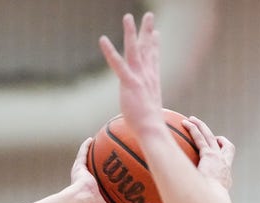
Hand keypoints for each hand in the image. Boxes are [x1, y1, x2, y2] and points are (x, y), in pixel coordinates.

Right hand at [70, 138, 135, 202]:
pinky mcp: (79, 169)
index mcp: (100, 200)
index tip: (125, 184)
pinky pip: (82, 154)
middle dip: (109, 171)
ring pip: (93, 163)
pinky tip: (93, 138)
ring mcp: (84, 177)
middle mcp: (92, 187)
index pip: (110, 194)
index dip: (116, 190)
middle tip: (120, 163)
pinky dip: (86, 147)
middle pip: (102, 177)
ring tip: (110, 146)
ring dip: (98, 156)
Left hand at [99, 13, 163, 134]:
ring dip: (131, 32)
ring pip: (134, 50)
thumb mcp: (149, 113)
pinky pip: (118, 64)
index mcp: (152, 83)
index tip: (157, 33)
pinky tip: (102, 39)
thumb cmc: (150, 127)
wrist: (152, 129)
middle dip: (147, 31)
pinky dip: (110, 51)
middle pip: (148, 49)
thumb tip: (148, 114)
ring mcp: (139, 79)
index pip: (154, 60)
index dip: (155, 46)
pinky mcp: (129, 84)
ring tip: (128, 17)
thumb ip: (146, 107)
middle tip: (149, 15)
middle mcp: (148, 77)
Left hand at [183, 116, 234, 190]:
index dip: (223, 153)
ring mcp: (217, 159)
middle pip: (224, 146)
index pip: (227, 162)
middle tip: (206, 131)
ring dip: (201, 127)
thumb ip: (198, 200)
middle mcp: (224, 166)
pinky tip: (185, 123)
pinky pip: (200, 138)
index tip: (216, 149)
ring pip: (210, 137)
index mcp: (225, 177)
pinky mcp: (208, 156)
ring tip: (191, 119)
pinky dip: (193, 129)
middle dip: (216, 137)